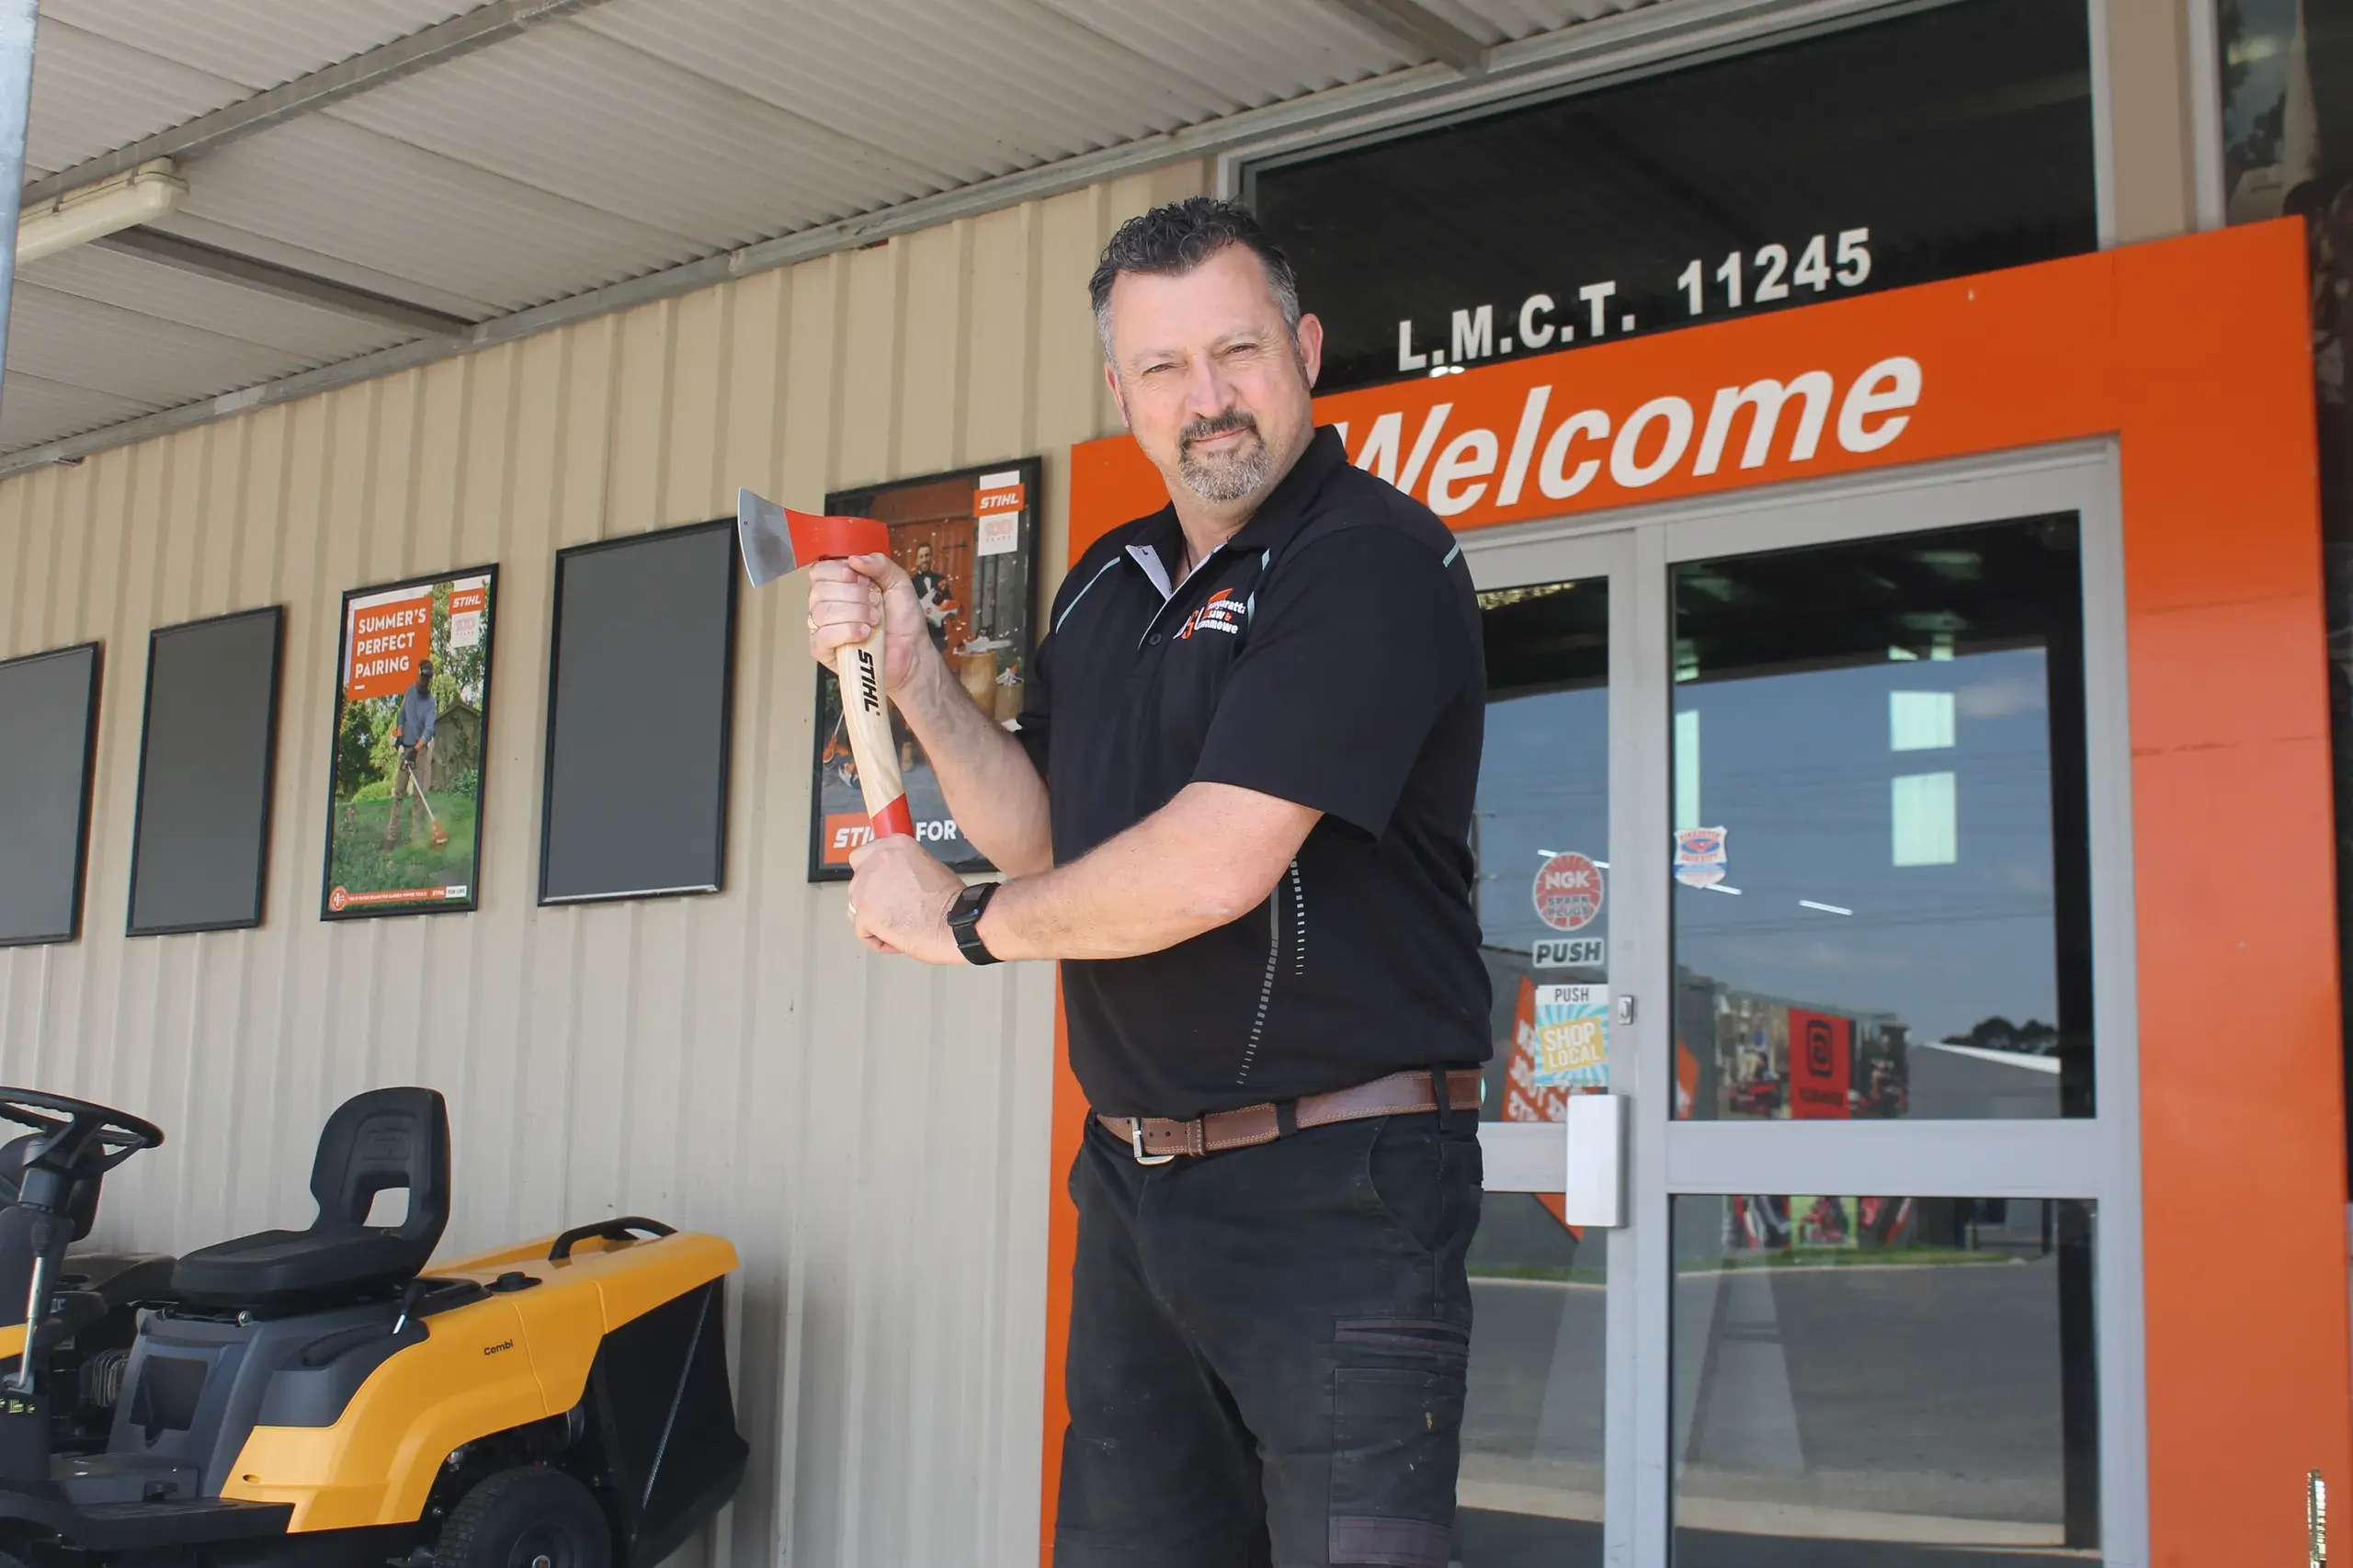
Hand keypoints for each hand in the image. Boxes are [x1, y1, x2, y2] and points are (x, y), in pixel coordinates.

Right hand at [808, 553, 930, 695]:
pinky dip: (846, 631)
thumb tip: (854, 559)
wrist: (912, 653)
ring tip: (874, 621)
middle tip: (874, 605)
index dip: (839, 572)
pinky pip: (822, 635)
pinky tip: (864, 634)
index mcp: (839, 586)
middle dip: (854, 596)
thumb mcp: (899, 583)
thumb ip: (880, 564)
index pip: (820, 571)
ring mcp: (823, 628)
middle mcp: (827, 605)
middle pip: (819, 590)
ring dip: (855, 614)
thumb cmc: (904, 621)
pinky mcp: (823, 650)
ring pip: (822, 611)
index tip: (862, 580)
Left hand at [846, 835, 964, 963]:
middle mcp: (876, 861)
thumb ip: (902, 867)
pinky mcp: (864, 914)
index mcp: (894, 845)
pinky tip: (900, 938)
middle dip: (872, 899)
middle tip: (896, 910)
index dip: (873, 875)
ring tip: (900, 925)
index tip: (883, 887)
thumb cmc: (953, 901)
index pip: (863, 856)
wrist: (957, 923)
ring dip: (873, 919)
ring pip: (855, 907)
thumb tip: (892, 880)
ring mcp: (867, 888)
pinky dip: (879, 940)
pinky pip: (862, 932)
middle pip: (858, 883)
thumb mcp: (927, 865)